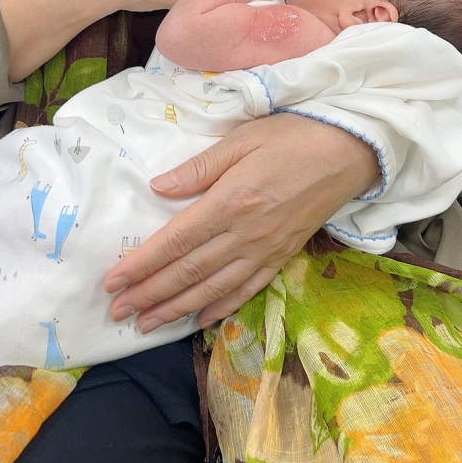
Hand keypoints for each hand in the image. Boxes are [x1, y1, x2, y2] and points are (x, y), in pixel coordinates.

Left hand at [103, 114, 378, 330]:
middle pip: (188, 272)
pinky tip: (201, 319)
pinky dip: (222, 308)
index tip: (113, 281)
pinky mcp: (283, 257)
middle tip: (117, 312)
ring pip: (213, 289)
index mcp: (230, 202)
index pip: (176, 242)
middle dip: (150, 295)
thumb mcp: (242, 138)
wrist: (348, 153)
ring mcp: (266, 250)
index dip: (142, 265)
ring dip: (177, 309)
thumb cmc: (292, 137)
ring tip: (146, 325)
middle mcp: (245, 234)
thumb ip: (199, 167)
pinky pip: (248, 290)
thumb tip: (157, 187)